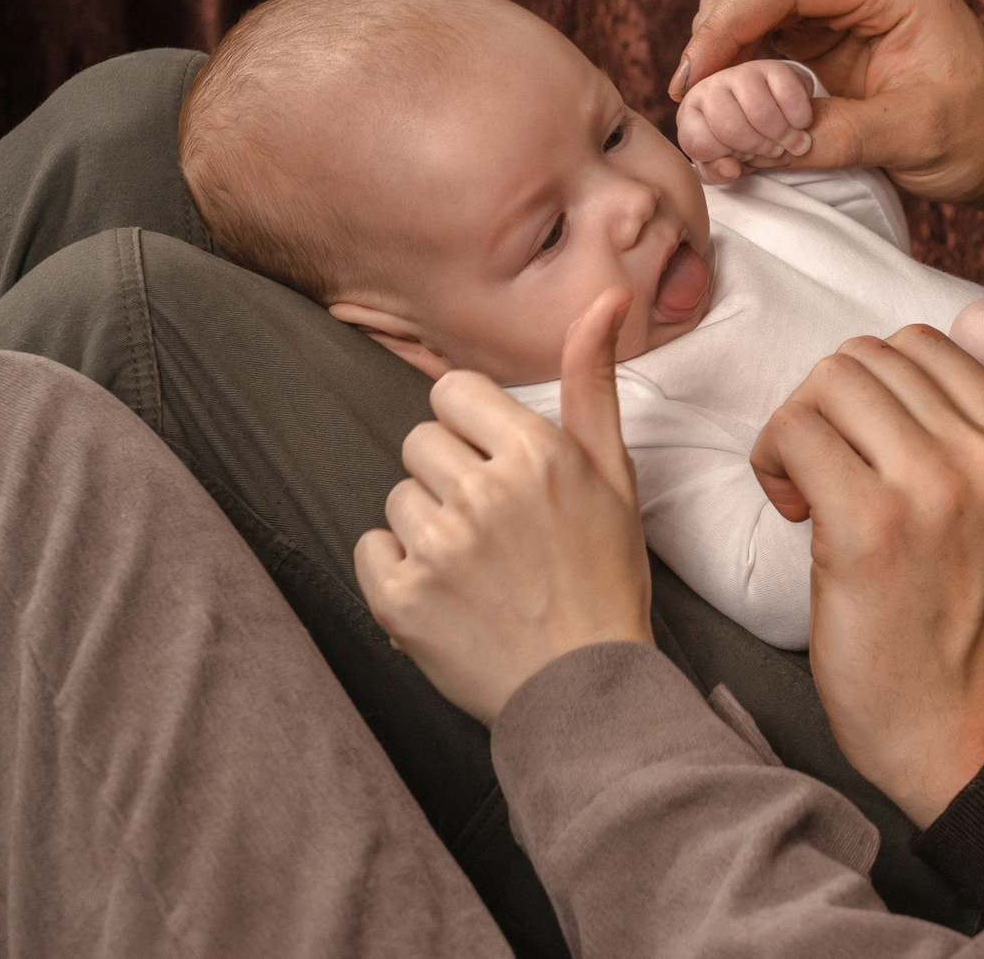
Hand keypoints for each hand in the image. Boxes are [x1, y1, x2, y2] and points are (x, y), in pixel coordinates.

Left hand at [355, 288, 655, 725]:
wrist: (586, 687)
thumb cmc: (605, 574)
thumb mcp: (614, 473)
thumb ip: (594, 381)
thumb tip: (609, 296)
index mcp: (536, 454)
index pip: (455, 395)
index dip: (475, 428)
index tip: (500, 466)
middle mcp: (483, 493)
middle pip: (420, 442)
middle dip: (449, 476)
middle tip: (493, 525)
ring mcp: (437, 548)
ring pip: (398, 498)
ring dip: (426, 527)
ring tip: (476, 567)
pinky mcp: (399, 600)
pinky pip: (370, 550)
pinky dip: (399, 573)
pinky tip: (446, 594)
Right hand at [671, 0, 983, 238]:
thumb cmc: (977, 131)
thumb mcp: (913, 137)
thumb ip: (832, 134)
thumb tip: (750, 138)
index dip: (723, 29)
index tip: (689, 83)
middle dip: (712, 49)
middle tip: (693, 117)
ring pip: (744, 7)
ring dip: (718, 63)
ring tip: (708, 124)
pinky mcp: (824, 17)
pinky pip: (759, 32)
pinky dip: (735, 70)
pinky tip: (727, 113)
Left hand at [677, 58, 819, 181]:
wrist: (769, 102)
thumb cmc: (738, 136)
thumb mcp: (721, 158)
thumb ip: (718, 171)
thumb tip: (731, 169)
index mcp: (691, 113)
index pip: (699, 142)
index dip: (723, 158)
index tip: (740, 159)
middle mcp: (711, 87)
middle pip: (732, 128)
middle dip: (758, 148)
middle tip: (772, 151)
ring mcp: (742, 73)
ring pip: (761, 113)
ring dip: (782, 137)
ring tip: (786, 142)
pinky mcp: (774, 67)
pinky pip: (790, 97)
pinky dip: (800, 120)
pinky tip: (799, 124)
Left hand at [746, 325, 983, 823]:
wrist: (965, 728)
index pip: (926, 346)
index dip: (879, 387)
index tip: (869, 446)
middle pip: (871, 356)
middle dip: (832, 402)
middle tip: (827, 465)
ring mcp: (929, 486)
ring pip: (831, 382)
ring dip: (800, 426)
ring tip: (808, 486)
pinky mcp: (868, 525)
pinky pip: (797, 433)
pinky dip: (776, 459)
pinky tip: (793, 509)